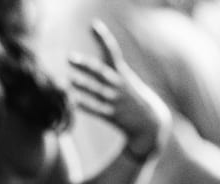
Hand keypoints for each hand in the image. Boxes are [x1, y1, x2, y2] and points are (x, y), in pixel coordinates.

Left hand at [68, 20, 171, 159]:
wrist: (151, 122)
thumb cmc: (133, 98)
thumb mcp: (125, 80)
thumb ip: (108, 71)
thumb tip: (88, 64)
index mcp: (121, 72)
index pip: (112, 51)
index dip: (103, 37)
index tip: (93, 25)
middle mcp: (118, 84)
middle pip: (100, 71)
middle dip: (85, 65)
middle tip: (70, 57)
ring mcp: (116, 99)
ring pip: (97, 91)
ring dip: (83, 86)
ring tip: (68, 80)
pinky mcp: (113, 115)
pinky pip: (98, 110)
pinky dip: (86, 106)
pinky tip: (73, 102)